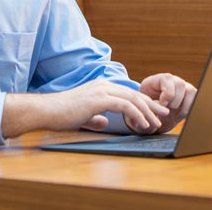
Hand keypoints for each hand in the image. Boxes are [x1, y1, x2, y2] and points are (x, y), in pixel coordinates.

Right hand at [1, 80, 169, 137]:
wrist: (47, 111)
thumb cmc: (61, 115)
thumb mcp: (83, 116)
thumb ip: (95, 118)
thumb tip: (103, 123)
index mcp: (101, 87)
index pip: (128, 93)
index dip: (144, 102)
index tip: (155, 112)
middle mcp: (103, 85)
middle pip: (134, 94)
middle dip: (151, 105)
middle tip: (164, 114)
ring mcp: (101, 91)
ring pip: (132, 99)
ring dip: (147, 112)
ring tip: (156, 123)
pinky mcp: (99, 100)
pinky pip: (124, 106)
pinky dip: (136, 115)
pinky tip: (142, 124)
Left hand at [126, 73, 195, 133]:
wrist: (154, 115)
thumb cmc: (147, 110)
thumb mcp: (144, 109)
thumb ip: (147, 110)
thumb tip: (151, 114)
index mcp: (159, 79)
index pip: (167, 79)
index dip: (167, 94)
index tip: (162, 105)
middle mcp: (173, 80)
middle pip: (180, 84)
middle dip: (175, 101)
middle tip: (168, 110)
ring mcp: (183, 87)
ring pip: (191, 91)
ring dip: (184, 105)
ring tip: (174, 115)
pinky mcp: (190, 96)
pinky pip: (196, 99)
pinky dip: (189, 109)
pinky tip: (180, 116)